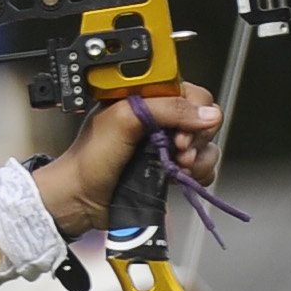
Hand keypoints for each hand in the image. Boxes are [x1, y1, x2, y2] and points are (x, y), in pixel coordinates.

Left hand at [28, 85, 222, 239]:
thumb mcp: (123, 119)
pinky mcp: (171, 167)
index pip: (190, 93)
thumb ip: (166, 109)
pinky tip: (180, 178)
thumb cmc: (90, 157)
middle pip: (203, 119)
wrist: (82, 197)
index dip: (192, 112)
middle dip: (196, 138)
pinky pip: (203, 166)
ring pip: (206, 144)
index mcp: (147, 97)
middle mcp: (160, 118)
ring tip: (178, 168)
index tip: (179, 132)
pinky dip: (199, 174)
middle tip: (178, 151)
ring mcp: (167, 144)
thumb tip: (207, 114)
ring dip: (198, 158)